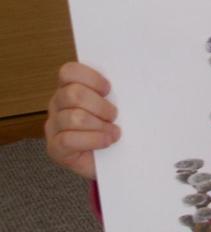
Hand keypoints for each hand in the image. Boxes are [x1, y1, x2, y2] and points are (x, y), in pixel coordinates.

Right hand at [44, 62, 119, 179]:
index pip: (69, 71)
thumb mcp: (117, 104)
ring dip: (99, 125)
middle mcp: (57, 104)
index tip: (109, 89)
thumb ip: (117, 91)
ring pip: (73, 117)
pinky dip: (93, 140)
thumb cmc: (115, 126)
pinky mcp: (55, 148)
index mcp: (70, 87)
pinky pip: (68, 139)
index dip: (91, 78)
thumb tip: (136, 81)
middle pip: (73, 94)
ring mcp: (53, 126)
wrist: (114, 159)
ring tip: (113, 132)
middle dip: (100, 105)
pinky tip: (106, 142)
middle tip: (114, 115)